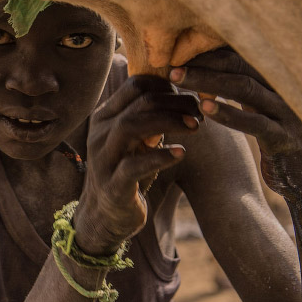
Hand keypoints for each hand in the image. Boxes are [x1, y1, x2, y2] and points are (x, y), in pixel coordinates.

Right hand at [74, 75, 200, 254]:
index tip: (190, 99)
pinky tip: (181, 153)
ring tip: (196, 126)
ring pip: (131, 126)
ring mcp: (104, 159)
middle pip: (140, 102)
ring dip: (169, 121)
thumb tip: (184, 95)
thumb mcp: (135, 141)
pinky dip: (160, 157)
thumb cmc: (126, 173)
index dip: (168, 86)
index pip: (136, 84)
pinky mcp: (113, 185)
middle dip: (177, 102)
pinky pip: (134, 166)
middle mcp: (100, 134)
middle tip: (201, 112)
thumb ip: (149, 118)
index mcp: (106, 117)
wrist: (104, 216)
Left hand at [170, 49, 301, 201]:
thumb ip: (239, 95)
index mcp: (272, 82)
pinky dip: (230, 113)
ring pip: (244, 88)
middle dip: (203, 62)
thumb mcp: (259, 114)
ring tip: (178, 78)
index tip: (175, 53)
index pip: (237, 56)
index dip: (207, 53)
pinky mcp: (285, 138)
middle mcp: (281, 90)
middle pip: (238, 65)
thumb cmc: (277, 143)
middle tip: (169, 64)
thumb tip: (202, 82)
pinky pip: (256, 122)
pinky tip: (204, 107)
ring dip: (207, 81)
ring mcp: (286, 112)